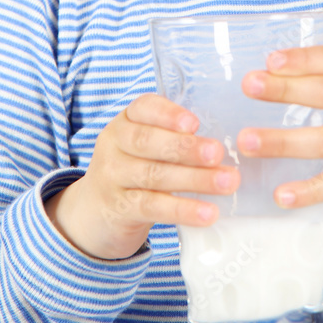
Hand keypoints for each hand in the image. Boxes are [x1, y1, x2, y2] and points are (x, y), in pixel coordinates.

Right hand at [43, 93, 239, 259]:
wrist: (95, 213)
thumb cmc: (136, 170)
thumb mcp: (146, 146)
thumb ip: (174, 137)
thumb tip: (227, 141)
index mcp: (125, 121)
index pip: (143, 108)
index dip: (169, 114)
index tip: (194, 123)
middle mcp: (114, 144)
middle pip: (148, 142)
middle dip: (186, 148)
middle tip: (218, 153)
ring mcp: (112, 177)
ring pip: (154, 175)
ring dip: (194, 179)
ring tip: (227, 183)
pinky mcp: (118, 209)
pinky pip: (153, 207)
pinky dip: (183, 209)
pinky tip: (207, 213)